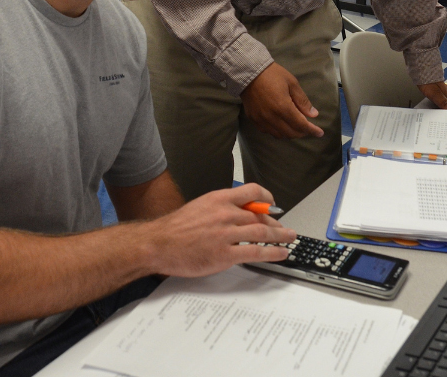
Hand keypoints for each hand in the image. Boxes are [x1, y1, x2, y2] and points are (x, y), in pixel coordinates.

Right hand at [142, 184, 296, 277]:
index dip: (267, 197)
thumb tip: (240, 211)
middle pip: (260, 215)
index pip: (252, 191)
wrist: (156, 244)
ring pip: (262, 232)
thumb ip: (221, 208)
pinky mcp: (224, 254)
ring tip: (290, 238)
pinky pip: (256, 251)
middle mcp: (225, 214)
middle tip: (283, 228)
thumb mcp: (200, 207)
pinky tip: (280, 253)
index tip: (274, 203)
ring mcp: (226, 234)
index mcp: (219, 199)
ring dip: (281, 236)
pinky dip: (272, 252)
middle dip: (275, 222)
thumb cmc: (174, 229)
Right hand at [242, 63, 323, 138]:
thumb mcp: (292, 84)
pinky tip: (282, 125)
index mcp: (282, 107)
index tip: (320, 133)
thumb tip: (313, 115)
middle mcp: (271, 117)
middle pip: (290, 133)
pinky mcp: (253, 119)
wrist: (248, 72)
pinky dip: (278, 131)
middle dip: (302, 133)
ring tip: (297, 127)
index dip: (312, 130)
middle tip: (309, 128)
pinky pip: (267, 131)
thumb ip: (303, 101)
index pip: (300, 125)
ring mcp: (260, 120)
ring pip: (279, 135)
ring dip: (290, 133)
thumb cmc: (273, 75)